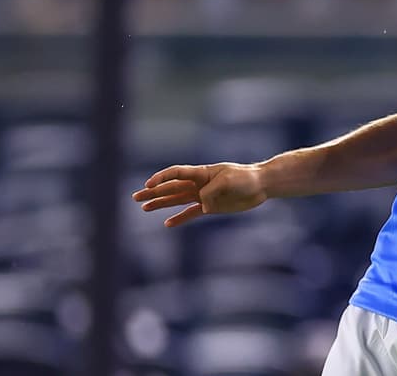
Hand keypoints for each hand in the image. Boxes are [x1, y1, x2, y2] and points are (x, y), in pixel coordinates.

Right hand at [132, 162, 267, 226]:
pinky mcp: (211, 207)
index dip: (161, 178)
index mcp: (201, 173)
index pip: (176, 173)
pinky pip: (190, 213)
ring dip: (161, 203)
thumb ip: (212, 191)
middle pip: (171, 187)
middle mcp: (199, 184)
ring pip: (177, 200)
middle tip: (135, 197)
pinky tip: (167, 223)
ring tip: (144, 208)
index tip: (148, 184)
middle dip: (153, 192)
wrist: (260, 185)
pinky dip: (179, 218)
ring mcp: (204, 195)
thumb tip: (202, 205)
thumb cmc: (245, 177)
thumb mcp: (228, 180)